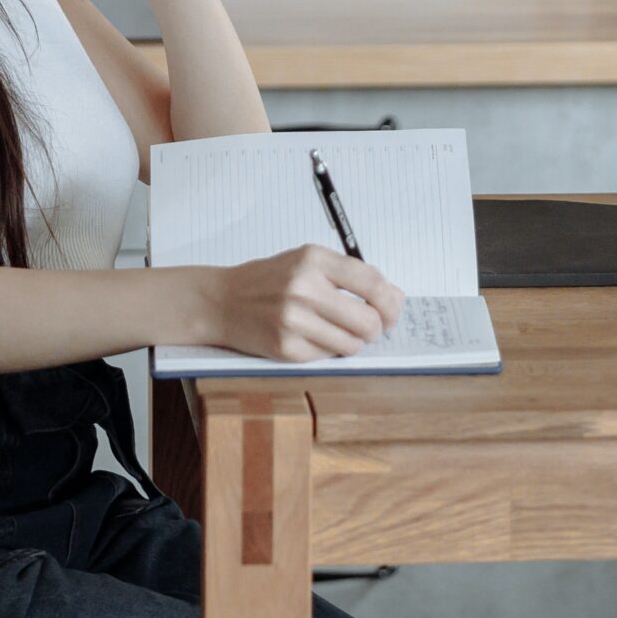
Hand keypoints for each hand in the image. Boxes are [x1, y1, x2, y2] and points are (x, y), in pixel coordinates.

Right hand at [211, 245, 407, 362]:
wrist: (222, 301)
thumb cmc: (270, 280)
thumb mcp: (307, 262)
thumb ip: (350, 275)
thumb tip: (394, 297)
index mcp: (313, 260)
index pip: (372, 283)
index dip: (390, 302)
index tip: (392, 311)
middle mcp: (303, 288)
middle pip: (367, 320)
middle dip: (375, 328)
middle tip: (369, 327)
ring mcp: (292, 320)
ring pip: (351, 344)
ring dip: (352, 342)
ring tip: (336, 331)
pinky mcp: (284, 348)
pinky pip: (327, 357)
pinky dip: (327, 351)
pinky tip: (312, 337)